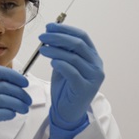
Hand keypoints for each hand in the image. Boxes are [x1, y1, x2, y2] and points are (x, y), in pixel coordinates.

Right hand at [0, 66, 31, 138]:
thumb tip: (21, 83)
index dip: (14, 75)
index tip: (25, 84)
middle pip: (3, 86)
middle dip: (20, 93)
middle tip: (28, 101)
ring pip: (2, 99)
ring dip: (18, 104)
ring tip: (24, 110)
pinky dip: (9, 113)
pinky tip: (12, 116)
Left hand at [38, 23, 104, 138]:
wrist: (68, 112)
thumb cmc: (65, 88)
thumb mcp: (64, 66)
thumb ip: (63, 51)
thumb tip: (52, 33)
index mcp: (93, 57)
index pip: (82, 36)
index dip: (65, 29)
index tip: (49, 26)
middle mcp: (96, 65)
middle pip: (78, 44)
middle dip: (58, 37)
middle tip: (42, 36)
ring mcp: (93, 77)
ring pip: (74, 57)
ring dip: (55, 50)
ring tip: (42, 49)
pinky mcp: (85, 88)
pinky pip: (72, 72)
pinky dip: (60, 65)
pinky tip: (51, 62)